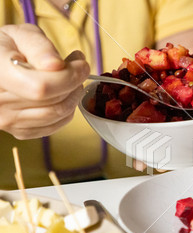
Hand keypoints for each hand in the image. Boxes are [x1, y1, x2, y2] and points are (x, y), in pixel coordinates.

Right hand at [0, 24, 89, 138]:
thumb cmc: (6, 48)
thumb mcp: (20, 35)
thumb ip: (39, 46)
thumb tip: (56, 65)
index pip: (42, 87)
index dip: (70, 76)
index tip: (81, 64)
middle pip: (55, 101)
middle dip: (75, 82)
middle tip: (77, 67)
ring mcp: (9, 121)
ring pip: (59, 114)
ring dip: (73, 95)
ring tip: (69, 78)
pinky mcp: (20, 131)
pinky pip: (56, 124)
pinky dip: (66, 108)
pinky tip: (61, 93)